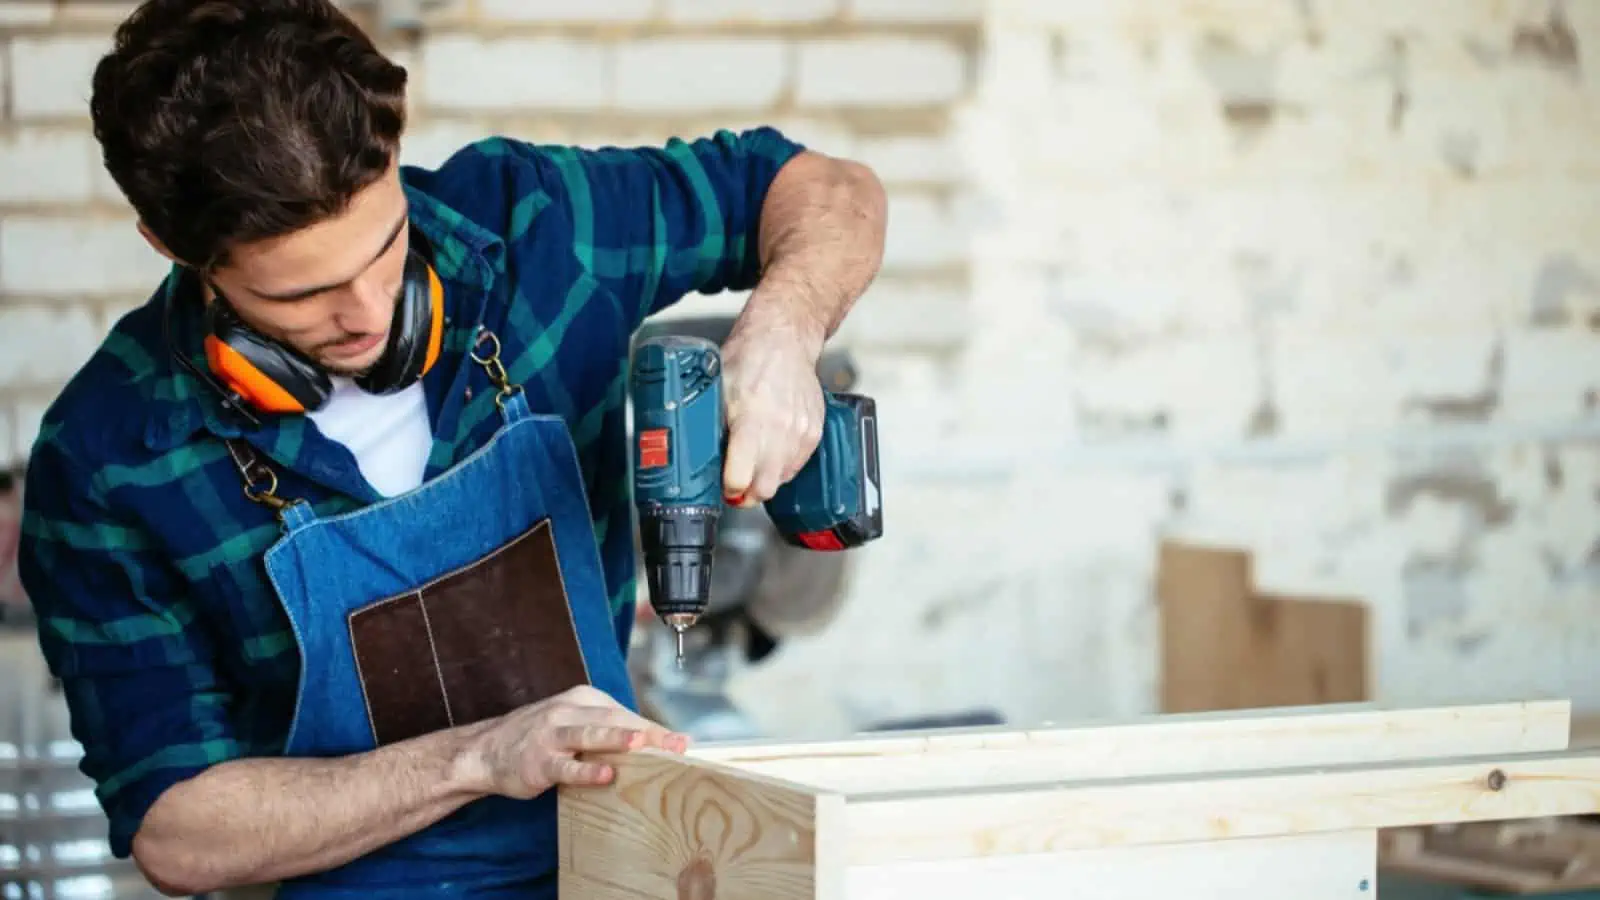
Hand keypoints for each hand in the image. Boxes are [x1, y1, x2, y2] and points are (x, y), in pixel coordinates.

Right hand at [464, 685, 689, 798]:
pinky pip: (566, 766)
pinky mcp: (539, 761)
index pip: (624, 713)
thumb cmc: (539, 738)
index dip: (654, 728)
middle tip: (677, 745)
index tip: (681, 742)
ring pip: (591, 735)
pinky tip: (605, 775)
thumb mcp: (572, 722)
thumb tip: (652, 743)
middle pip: (615, 720)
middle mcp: (568, 712)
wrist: (485, 750)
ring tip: (642, 744)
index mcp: (582, 700)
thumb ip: (605, 729)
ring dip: (617, 738)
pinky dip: (585, 770)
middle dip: (648, 733)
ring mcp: (552, 736)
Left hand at [720, 305, 825, 507]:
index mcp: (751, 418)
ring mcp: (801, 432)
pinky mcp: (814, 432)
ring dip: (764, 480)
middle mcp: (780, 429)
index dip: (727, 488)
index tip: (722, 486)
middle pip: (764, 489)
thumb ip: (708, 425)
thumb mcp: (716, 390)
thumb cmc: (749, 358)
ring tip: (752, 465)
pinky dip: (782, 467)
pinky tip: (770, 452)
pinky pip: (797, 466)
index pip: (740, 478)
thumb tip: (696, 457)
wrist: (784, 339)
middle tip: (735, 487)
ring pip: (781, 481)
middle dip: (746, 494)